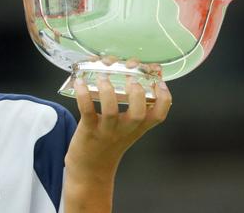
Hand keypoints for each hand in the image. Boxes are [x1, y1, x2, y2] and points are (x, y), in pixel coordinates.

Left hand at [63, 72, 171, 211]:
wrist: (90, 168)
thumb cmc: (108, 141)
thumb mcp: (126, 128)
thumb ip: (131, 107)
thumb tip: (130, 76)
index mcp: (138, 127)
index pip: (159, 115)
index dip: (164, 98)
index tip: (159, 81)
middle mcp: (125, 129)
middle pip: (139, 113)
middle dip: (137, 93)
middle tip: (132, 78)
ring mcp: (107, 131)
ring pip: (111, 111)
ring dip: (107, 91)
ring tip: (103, 76)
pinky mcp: (88, 130)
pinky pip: (87, 111)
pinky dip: (83, 95)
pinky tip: (80, 83)